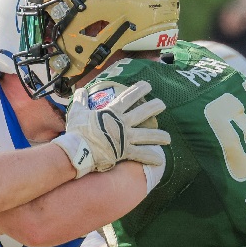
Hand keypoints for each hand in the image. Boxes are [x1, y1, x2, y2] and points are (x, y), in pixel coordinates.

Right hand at [55, 81, 170, 176]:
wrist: (78, 150)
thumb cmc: (77, 131)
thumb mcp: (77, 112)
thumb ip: (80, 100)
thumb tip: (80, 90)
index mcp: (111, 112)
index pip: (128, 97)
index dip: (139, 89)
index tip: (148, 85)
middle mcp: (122, 123)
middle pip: (143, 113)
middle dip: (154, 107)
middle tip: (163, 104)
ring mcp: (125, 138)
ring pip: (147, 135)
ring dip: (159, 136)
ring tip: (169, 138)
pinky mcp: (124, 152)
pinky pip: (141, 155)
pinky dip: (150, 158)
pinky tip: (160, 161)